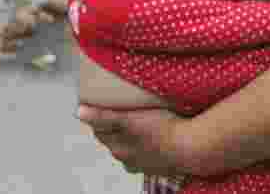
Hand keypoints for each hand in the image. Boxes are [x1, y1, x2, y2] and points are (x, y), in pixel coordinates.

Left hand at [77, 103, 192, 176]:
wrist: (190, 148)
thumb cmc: (161, 132)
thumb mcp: (128, 120)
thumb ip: (103, 117)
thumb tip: (79, 112)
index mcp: (119, 149)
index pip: (100, 132)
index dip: (99, 118)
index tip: (102, 105)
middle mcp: (129, 160)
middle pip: (115, 141)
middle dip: (114, 127)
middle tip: (120, 109)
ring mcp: (145, 163)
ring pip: (131, 148)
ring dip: (131, 137)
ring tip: (138, 121)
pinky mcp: (161, 164)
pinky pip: (148, 153)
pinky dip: (147, 145)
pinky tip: (154, 137)